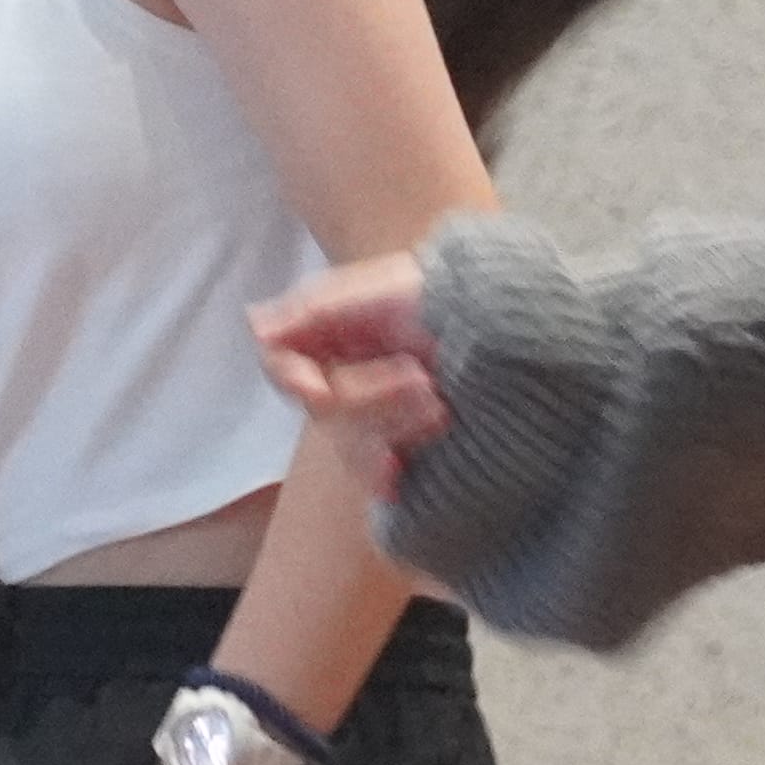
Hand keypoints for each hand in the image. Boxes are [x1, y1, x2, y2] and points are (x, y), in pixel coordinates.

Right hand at [253, 255, 449, 464]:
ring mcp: (374, 417)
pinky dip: (382, 475)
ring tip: (440, 407)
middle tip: (418, 379)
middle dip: (368, 397)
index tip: (317, 387)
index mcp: (332, 337)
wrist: (509, 330)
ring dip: (393, 424)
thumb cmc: (444, 297)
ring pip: (348, 444)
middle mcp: (347, 377)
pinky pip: (372, 476)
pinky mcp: (400, 450)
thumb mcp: (380, 288)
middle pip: (321, 410)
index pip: (282, 365)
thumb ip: (315, 309)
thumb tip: (255, 328)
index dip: (293, 379)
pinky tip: (396, 476)